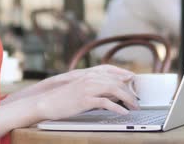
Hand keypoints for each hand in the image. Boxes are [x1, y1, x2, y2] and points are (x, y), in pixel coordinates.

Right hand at [2, 65, 134, 104]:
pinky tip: (123, 112)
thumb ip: (96, 87)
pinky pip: (106, 103)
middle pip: (116, 81)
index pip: (111, 70)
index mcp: (88, 74)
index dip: (124, 74)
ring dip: (127, 99)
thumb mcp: (81, 88)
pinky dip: (117, 107)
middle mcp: (90, 78)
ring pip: (114, 89)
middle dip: (130, 91)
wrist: (46, 102)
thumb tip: (112, 91)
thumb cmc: (63, 98)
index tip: (134, 80)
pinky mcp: (85, 100)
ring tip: (134, 107)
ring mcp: (88, 88)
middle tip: (137, 100)